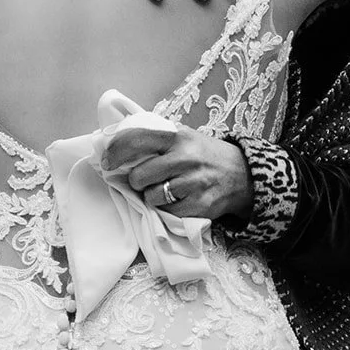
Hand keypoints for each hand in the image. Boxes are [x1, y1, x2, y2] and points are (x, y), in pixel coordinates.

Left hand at [100, 125, 253, 219]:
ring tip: (166, 191)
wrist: (243, 175)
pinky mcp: (200, 205)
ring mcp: (193, 183)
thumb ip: (158, 139)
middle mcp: (185, 158)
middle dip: (137, 181)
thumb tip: (118, 144)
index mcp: (178, 137)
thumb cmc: (206, 155)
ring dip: (152, 197)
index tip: (107, 162)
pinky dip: (168, 210)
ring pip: (151, 197)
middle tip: (145, 180)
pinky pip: (168, 213)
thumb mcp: (185, 137)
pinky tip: (179, 200)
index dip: (116, 152)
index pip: (137, 140)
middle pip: (140, 175)